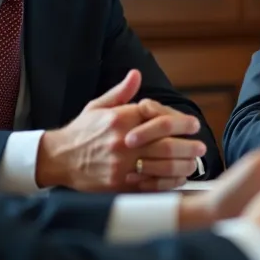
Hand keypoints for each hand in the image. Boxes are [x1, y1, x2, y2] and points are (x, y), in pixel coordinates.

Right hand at [35, 71, 205, 191]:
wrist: (58, 158)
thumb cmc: (82, 131)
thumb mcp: (98, 105)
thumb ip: (122, 92)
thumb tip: (136, 74)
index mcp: (120, 119)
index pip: (160, 118)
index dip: (182, 122)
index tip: (193, 125)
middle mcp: (122, 141)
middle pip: (166, 144)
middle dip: (189, 146)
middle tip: (201, 148)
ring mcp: (120, 165)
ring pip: (162, 166)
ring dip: (183, 166)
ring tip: (193, 164)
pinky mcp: (117, 184)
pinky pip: (149, 185)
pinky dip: (166, 183)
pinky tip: (176, 179)